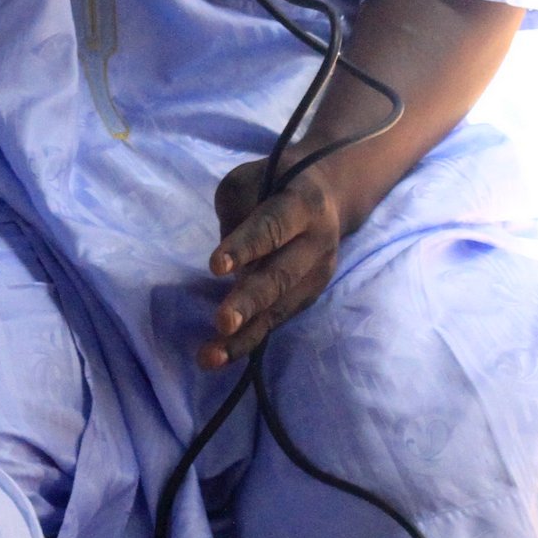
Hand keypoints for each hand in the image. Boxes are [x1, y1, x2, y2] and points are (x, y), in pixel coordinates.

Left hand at [202, 155, 344, 367]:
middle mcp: (317, 242)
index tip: (216, 266)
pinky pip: (277, 320)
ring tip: (210, 357)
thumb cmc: (273, 185)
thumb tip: (229, 265)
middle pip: (281, 275)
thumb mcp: (249, 181)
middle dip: (250, 301)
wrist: (327, 194)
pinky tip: (221, 355)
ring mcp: (317, 273)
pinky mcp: (309, 295)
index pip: (273, 226)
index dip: (246, 246)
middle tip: (222, 322)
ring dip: (245, 335)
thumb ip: (236, 213)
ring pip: (280, 308)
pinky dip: (250, 339)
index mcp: (302, 203)